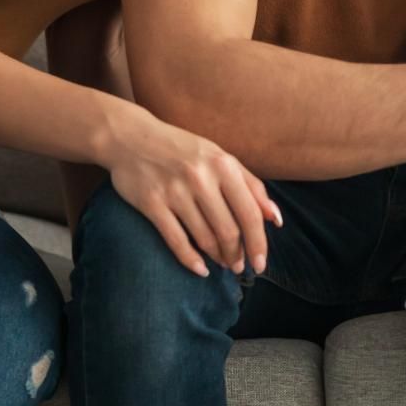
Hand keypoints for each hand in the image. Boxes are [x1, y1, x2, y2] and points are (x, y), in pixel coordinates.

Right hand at [106, 106, 281, 277]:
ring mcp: (175, 191)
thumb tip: (275, 218)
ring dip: (217, 257)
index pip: (249, 213)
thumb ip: (250, 185)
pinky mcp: (151, 203)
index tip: (261, 263)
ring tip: (222, 263)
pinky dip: (190, 260)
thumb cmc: (182, 149)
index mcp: (223, 165)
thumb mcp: (219, 157)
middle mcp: (201, 178)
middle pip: (229, 230)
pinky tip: (200, 269)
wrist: (131, 136)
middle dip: (237, 255)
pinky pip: (176, 240)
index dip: (258, 243)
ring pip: (205, 238)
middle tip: (238, 266)